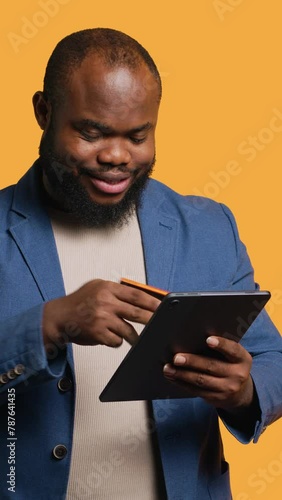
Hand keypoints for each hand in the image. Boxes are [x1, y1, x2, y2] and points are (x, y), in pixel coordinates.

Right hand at [43, 279, 159, 348]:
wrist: (58, 317)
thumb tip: (144, 297)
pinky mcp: (98, 334)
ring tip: (134, 337)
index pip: (137, 295)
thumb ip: (118, 291)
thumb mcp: (97, 287)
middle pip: (138, 313)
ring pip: (129, 330)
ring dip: (134, 336)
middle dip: (152, 320)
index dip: (153, 302)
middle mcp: (105, 302)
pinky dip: (117, 340)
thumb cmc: (79, 302)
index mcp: (107, 288)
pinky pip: (117, 341)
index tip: (163, 308)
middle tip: (160, 324)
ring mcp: (102, 318)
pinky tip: (110, 336)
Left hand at [163, 336, 253, 410]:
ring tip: (168, 368)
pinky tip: (172, 377)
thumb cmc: (229, 364)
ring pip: (201, 380)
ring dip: (182, 374)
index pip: (233, 349)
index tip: (208, 339)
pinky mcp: (216, 399)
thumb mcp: (232, 355)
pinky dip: (182, 383)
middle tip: (176, 357)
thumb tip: (192, 335)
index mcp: (242, 359)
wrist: (240, 392)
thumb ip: (219, 347)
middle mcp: (238, 374)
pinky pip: (196, 390)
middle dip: (192, 361)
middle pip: (212, 366)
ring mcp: (227, 388)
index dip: (221, 344)